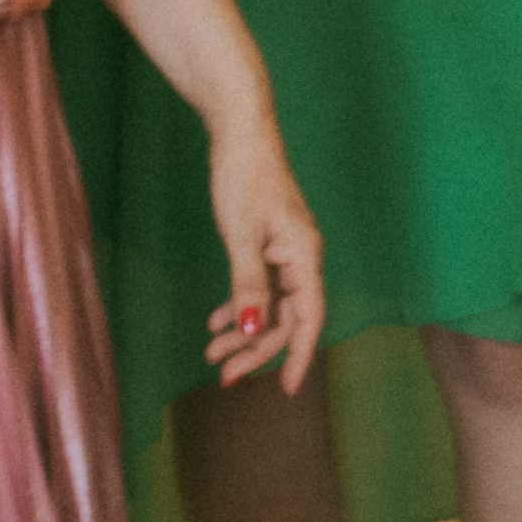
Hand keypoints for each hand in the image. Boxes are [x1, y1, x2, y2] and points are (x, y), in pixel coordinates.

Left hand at [199, 119, 329, 395]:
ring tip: (213, 351)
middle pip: (286, 317)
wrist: (241, 132)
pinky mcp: (270, 243)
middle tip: (225, 375)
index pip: (308, 318)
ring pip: (271, 304)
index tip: (289, 389)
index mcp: (305, 256)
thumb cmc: (244, 177)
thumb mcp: (242, 237)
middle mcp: (302, 257)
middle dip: (257, 349)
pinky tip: (218, 320)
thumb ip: (249, 286)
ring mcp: (286, 251)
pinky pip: (260, 286)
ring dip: (245, 330)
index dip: (299, 355)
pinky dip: (241, 305)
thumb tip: (254, 330)